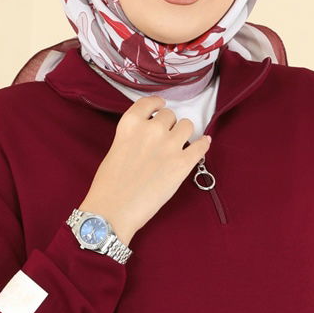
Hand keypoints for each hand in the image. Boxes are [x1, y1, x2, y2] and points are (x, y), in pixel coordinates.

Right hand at [79, 94, 211, 244]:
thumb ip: (133, 136)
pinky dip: (204, 144)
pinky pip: (201, 146)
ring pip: (187, 125)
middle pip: (169, 115)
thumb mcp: (116, 148)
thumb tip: (149, 136)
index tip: (161, 105)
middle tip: (164, 138)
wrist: (114, 210)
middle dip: (168, 125)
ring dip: (184, 133)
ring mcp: (169, 145)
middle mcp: (151, 129)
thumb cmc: (109, 185)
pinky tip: (204, 143)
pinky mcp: (183, 164)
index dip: (157, 104)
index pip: (149, 102)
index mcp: (130, 124)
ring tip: (180, 143)